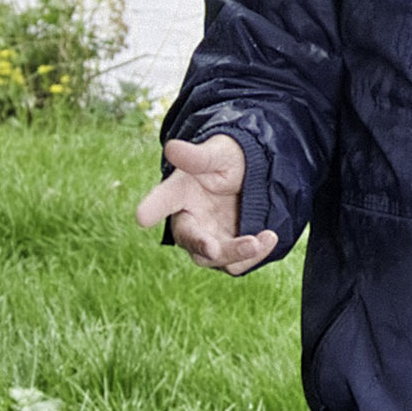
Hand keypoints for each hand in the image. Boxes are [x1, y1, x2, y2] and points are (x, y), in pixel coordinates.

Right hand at [137, 135, 276, 273]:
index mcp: (180, 192)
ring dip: (235, 254)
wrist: (255, 174)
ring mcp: (210, 238)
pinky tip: (269, 237)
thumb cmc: (229, 158)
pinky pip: (237, 262)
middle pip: (189, 240)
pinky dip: (253, 255)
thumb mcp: (218, 152)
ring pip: (214, 258)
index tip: (141, 216)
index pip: (163, 199)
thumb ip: (197, 156)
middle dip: (202, 246)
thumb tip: (171, 148)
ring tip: (259, 240)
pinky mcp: (229, 250)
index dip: (152, 208)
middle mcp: (191, 220)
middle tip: (214, 249)